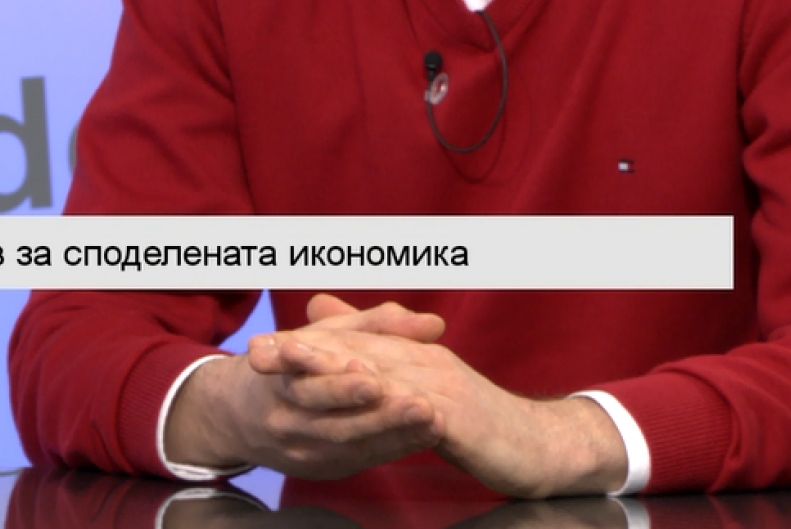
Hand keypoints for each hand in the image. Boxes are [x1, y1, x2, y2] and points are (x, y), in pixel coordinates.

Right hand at [163, 295, 447, 478]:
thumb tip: (433, 324)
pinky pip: (359, 459)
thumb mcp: (323, 335)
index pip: (305, 382)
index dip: (338, 382)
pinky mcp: (321, 468)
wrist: (241, 416)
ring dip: (391, 433)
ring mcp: (302, 449)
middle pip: (330, 420)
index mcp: (279, 378)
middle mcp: (285, 419)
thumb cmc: (294, 363)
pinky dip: (394, 446)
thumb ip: (376, 324)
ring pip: (347, 444)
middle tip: (418, 402)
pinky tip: (426, 435)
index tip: (372, 375)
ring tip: (429, 418)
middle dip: (376, 412)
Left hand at [274, 304, 627, 498]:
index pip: (348, 347)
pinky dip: (387, 404)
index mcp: (410, 356)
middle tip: (257, 352)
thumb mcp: (425, 390)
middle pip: (355, 353)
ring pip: (379, 373)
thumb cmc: (477, 421)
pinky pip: (417, 409)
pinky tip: (363, 404)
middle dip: (304, 351)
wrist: (535, 445)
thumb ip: (387, 366)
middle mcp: (422, 362)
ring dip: (334, 369)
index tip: (255, 350)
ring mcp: (441, 386)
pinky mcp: (458, 415)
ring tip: (293, 368)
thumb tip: (351, 345)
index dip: (301, 347)